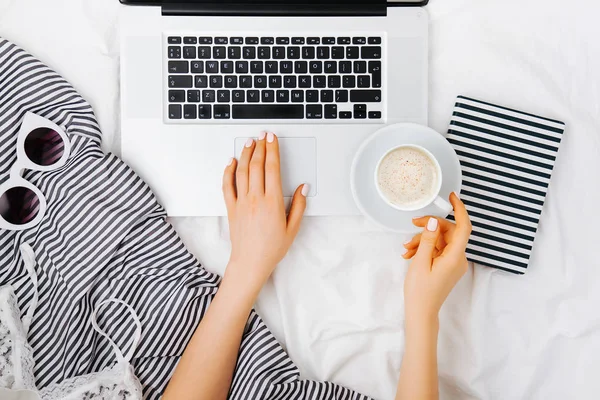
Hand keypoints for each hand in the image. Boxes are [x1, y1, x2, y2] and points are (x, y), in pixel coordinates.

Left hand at [222, 131, 306, 290]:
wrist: (250, 262)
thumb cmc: (271, 248)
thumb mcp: (293, 228)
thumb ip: (299, 206)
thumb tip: (303, 188)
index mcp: (272, 202)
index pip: (272, 168)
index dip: (272, 150)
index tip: (273, 139)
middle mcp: (255, 199)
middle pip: (257, 165)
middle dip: (260, 146)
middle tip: (263, 135)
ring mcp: (241, 202)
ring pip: (241, 171)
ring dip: (245, 154)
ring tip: (249, 143)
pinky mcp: (231, 208)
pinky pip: (227, 185)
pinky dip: (228, 171)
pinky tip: (231, 162)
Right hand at [401, 193, 471, 324]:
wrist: (421, 313)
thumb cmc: (420, 291)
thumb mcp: (421, 262)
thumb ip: (428, 240)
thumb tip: (434, 221)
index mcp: (455, 257)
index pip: (463, 227)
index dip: (459, 209)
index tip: (452, 196)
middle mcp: (458, 258)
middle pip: (448, 232)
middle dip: (429, 228)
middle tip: (412, 225)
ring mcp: (453, 263)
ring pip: (440, 241)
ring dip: (423, 240)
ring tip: (406, 249)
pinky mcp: (447, 266)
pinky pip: (438, 250)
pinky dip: (425, 249)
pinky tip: (409, 254)